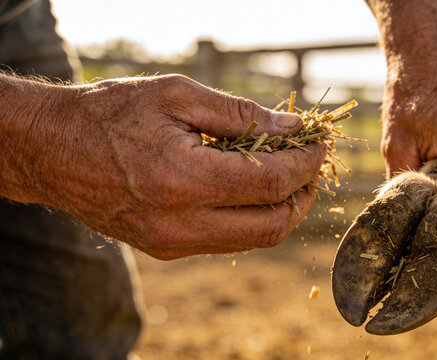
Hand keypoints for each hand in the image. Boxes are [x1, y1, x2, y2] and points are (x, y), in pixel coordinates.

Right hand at [1, 74, 325, 258]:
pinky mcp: (165, 249)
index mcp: (182, 180)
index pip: (271, 182)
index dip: (306, 163)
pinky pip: (225, 240)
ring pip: (252, 239)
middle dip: (302, 195)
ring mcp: (171, 243)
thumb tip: (291, 124)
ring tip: (289, 178)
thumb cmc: (111, 113)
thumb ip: (239, 114)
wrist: (53, 150)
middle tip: (311, 166)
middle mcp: (179, 223)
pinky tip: (252, 191)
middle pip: (271, 225)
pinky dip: (250, 218)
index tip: (321, 145)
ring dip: (281, 211)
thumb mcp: (177, 96)